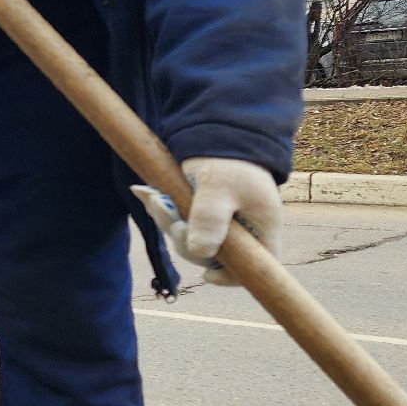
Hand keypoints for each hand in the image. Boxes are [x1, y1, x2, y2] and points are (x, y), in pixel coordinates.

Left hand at [130, 157, 282, 286]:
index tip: (206, 274)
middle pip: (214, 255)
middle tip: (167, 213)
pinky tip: (145, 193)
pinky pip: (181, 221)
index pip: (259, 267)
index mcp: (262, 226)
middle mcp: (245, 228)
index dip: (234, 278)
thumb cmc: (227, 158)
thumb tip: (200, 253)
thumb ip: (210, 218)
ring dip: (168, 222)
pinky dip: (162, 210)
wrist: (214, 127)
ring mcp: (224, 221)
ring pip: (192, 239)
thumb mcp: (218, 186)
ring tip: (153, 197)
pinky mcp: (203, 211)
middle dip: (184, 239)